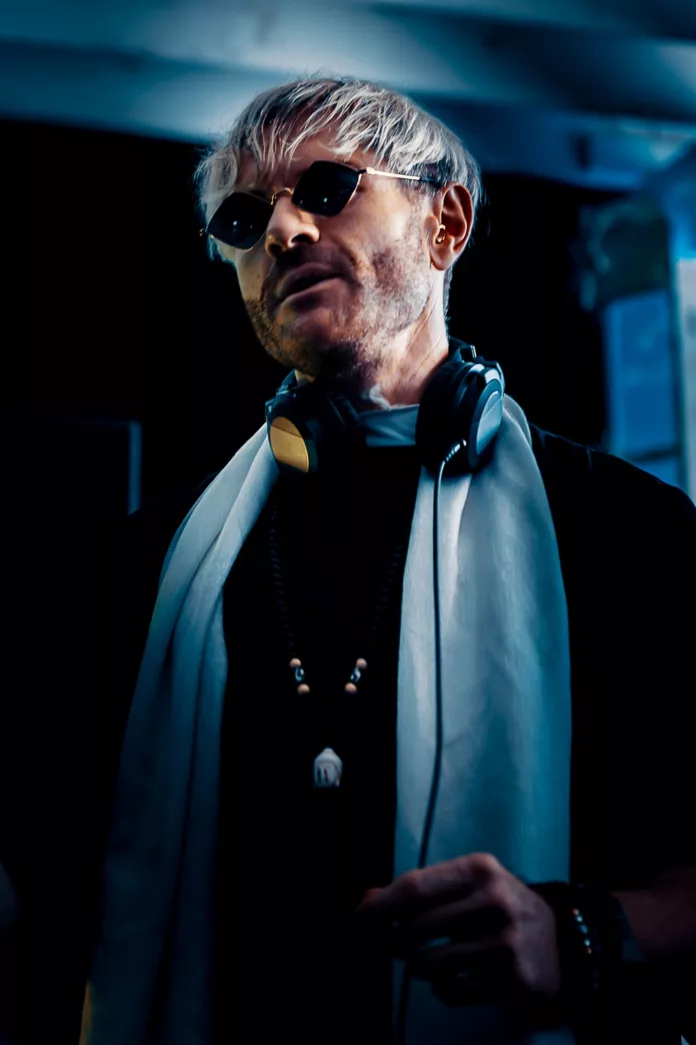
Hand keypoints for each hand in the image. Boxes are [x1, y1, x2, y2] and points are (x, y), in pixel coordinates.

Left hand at [354, 852, 563, 1025]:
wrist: (564, 942)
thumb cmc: (500, 908)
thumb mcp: (467, 886)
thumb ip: (419, 889)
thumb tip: (365, 902)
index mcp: (480, 869)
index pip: (414, 888)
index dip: (378, 908)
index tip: (353, 921)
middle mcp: (495, 902)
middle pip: (414, 929)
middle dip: (394, 941)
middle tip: (394, 945)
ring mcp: (507, 943)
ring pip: (427, 964)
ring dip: (418, 966)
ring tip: (431, 959)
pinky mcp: (514, 981)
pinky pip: (450, 992)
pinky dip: (443, 988)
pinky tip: (457, 976)